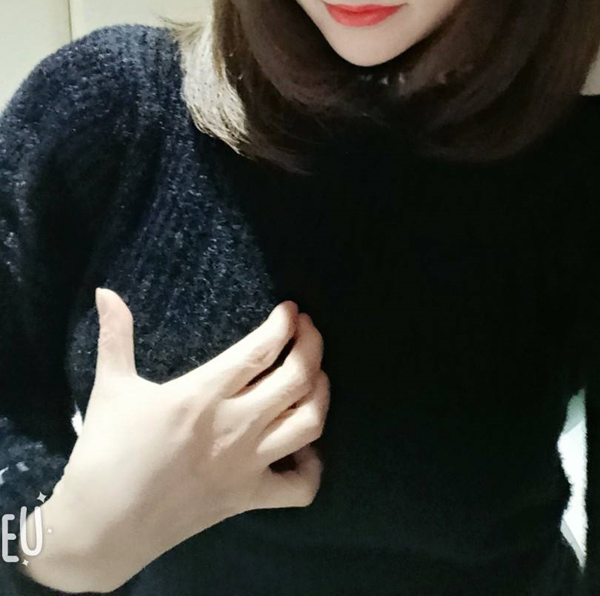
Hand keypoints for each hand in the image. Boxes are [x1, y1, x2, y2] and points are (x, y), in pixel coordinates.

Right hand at [24, 289, 329, 591]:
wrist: (101, 527)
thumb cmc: (105, 453)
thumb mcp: (110, 387)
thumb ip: (116, 335)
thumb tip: (105, 291)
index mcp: (203, 394)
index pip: (262, 349)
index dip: (284, 324)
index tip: (290, 309)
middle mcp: (235, 426)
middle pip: (297, 378)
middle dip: (312, 345)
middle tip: (307, 329)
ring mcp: (247, 465)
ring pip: (309, 423)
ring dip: (320, 393)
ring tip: (314, 375)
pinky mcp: (249, 499)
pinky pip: (301, 487)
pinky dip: (313, 465)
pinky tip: (303, 446)